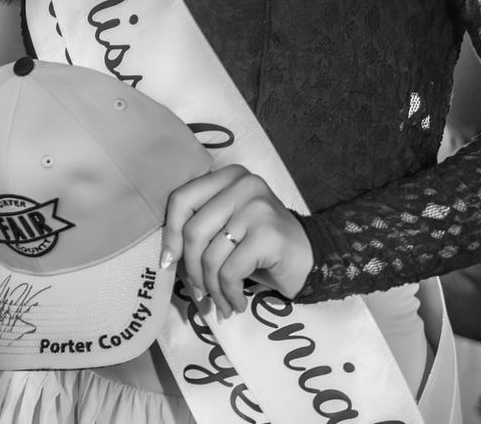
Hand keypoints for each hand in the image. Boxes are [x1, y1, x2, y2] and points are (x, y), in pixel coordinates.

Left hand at [162, 163, 312, 317]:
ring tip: (219, 303)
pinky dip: (229, 293)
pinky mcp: (269, 235)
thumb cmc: (261, 246)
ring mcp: (257, 208)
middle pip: (194, 231)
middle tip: (199, 292)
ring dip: (212, 288)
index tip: (168, 261)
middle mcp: (243, 185)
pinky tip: (236, 303)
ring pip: (211, 256)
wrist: (313, 259)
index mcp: (227, 176)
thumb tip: (167, 256)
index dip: (171, 234)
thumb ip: (201, 225)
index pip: (182, 200)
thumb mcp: (227, 226)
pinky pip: (230, 271)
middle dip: (191, 269)